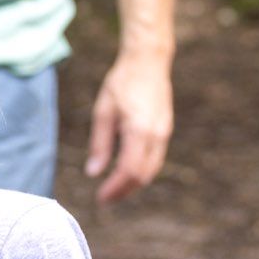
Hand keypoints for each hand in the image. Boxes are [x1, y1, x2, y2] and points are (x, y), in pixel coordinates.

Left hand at [83, 51, 171, 203]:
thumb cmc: (121, 82)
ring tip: (114, 187)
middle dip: (124, 190)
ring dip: (134, 182)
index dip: (115, 189)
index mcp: (138, 131)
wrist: (148, 61)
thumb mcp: (103, 112)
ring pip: (152, 169)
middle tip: (105, 197)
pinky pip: (156, 158)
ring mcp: (164, 133)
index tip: (101, 198)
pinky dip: (141, 169)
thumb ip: (100, 144)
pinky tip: (126, 170)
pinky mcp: (166, 130)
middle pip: (143, 175)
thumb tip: (93, 173)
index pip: (128, 171)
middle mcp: (156, 135)